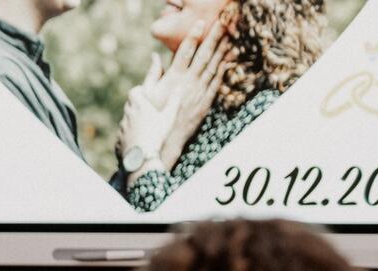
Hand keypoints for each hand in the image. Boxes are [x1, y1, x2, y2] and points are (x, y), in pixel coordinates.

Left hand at [117, 74, 181, 179]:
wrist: (141, 156)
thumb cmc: (157, 134)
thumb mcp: (169, 116)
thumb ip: (174, 101)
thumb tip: (179, 87)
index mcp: (138, 106)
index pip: (133, 92)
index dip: (139, 91)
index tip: (144, 94)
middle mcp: (127, 116)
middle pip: (128, 105)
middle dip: (135, 105)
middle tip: (145, 110)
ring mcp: (121, 129)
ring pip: (125, 121)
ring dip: (132, 122)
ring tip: (143, 128)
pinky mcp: (119, 141)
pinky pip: (122, 136)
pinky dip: (128, 136)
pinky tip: (137, 142)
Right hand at [152, 19, 231, 169]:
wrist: (166, 140)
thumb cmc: (152, 117)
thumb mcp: (146, 94)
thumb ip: (153, 74)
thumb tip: (155, 56)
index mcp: (173, 79)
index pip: (184, 52)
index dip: (193, 36)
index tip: (200, 23)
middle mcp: (188, 83)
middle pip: (203, 55)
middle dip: (213, 37)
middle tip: (222, 22)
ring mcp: (199, 92)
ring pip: (213, 66)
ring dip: (222, 50)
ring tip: (230, 35)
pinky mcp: (206, 101)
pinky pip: (217, 81)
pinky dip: (224, 68)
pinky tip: (230, 58)